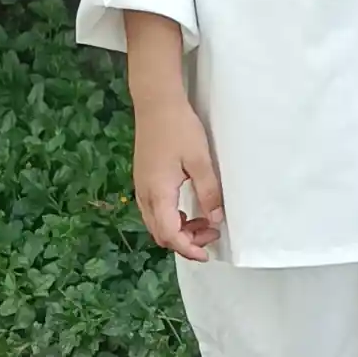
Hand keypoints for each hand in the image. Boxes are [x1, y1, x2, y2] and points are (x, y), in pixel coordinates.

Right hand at [132, 93, 223, 261]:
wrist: (156, 103)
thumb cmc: (179, 128)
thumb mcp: (200, 160)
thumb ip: (209, 191)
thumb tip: (216, 219)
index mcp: (158, 192)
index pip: (169, 234)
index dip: (188, 248)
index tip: (207, 254)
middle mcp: (145, 194)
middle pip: (160, 233)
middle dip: (185, 241)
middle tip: (211, 233)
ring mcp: (141, 186)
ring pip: (156, 223)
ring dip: (178, 230)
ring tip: (204, 221)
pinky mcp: (144, 179)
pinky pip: (154, 210)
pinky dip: (171, 218)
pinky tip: (188, 209)